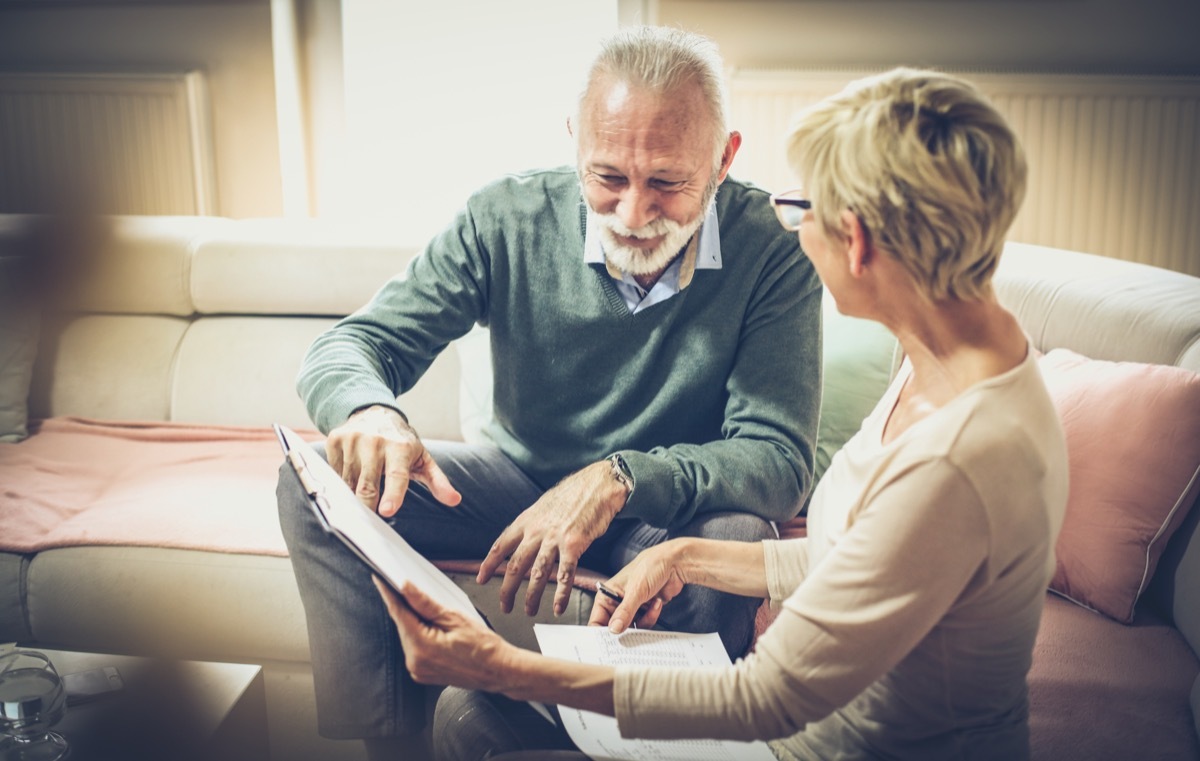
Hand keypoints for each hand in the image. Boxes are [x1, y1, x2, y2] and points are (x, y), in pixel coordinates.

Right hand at [326, 405, 460, 515]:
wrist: (375, 412)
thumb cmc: (401, 442)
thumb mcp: (422, 458)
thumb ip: (438, 481)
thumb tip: (455, 500)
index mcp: (400, 447)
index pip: (397, 475)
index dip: (393, 494)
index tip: (387, 511)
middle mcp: (375, 441)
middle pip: (367, 485)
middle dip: (367, 506)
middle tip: (368, 522)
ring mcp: (353, 439)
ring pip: (348, 482)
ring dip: (353, 495)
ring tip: (360, 496)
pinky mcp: (335, 439)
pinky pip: (334, 473)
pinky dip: (340, 482)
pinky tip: (349, 478)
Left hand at [374, 576, 512, 691]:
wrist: (499, 671)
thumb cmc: (484, 647)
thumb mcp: (455, 617)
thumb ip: (425, 603)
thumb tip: (406, 588)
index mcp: (422, 647)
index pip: (399, 613)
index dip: (389, 593)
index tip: (380, 579)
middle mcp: (415, 662)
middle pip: (402, 625)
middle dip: (405, 606)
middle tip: (408, 588)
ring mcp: (418, 670)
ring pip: (408, 636)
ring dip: (414, 621)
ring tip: (432, 611)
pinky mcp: (422, 673)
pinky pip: (415, 648)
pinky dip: (420, 635)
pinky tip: (433, 627)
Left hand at [477, 461, 627, 616]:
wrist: (598, 484)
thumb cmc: (574, 493)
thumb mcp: (544, 505)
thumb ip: (533, 524)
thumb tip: (526, 538)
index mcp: (526, 520)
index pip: (501, 546)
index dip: (488, 564)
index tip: (480, 578)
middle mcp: (536, 531)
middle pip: (514, 566)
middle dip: (506, 590)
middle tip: (504, 605)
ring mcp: (554, 539)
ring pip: (536, 574)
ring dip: (531, 596)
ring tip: (529, 611)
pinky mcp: (574, 545)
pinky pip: (564, 575)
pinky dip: (560, 594)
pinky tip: (557, 607)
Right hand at [588, 539, 686, 633]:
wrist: (674, 564)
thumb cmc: (650, 567)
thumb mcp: (635, 591)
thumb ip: (624, 612)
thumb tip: (613, 630)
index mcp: (607, 595)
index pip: (597, 620)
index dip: (600, 634)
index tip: (608, 645)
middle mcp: (617, 603)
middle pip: (615, 627)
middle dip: (624, 631)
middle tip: (632, 637)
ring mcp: (632, 607)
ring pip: (631, 628)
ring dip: (643, 621)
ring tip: (651, 606)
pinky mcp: (645, 610)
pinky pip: (645, 623)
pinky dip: (651, 616)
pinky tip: (657, 603)